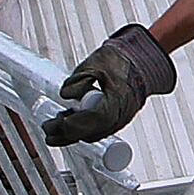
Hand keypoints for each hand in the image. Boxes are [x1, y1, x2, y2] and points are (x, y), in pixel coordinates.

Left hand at [52, 22, 175, 145]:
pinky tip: (72, 121)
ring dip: (74, 133)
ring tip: (56, 125)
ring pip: (93, 134)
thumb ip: (77, 81)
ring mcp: (120, 120)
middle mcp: (118, 117)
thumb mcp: (95, 64)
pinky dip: (85, 128)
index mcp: (113, 105)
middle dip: (65, 134)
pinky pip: (99, 129)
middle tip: (47, 129)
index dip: (66, 126)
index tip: (52, 123)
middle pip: (88, 134)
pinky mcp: (119, 118)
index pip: (85, 124)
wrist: (145, 60)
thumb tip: (65, 95)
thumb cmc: (124, 60)